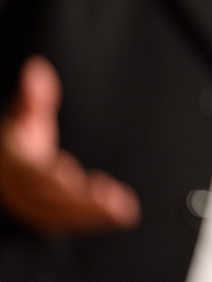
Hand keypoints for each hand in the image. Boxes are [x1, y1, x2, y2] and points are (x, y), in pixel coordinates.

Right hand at [0, 56, 139, 233]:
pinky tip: (117, 216)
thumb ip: (32, 94)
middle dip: (81, 204)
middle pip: (49, 201)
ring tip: (122, 210)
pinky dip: (93, 220)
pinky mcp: (48, 212)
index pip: (32, 174)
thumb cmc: (17, 134)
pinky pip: (68, 221)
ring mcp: (33, 203)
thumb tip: (36, 70)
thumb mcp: (23, 109)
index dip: (49, 178)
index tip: (71, 177)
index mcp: (15, 163)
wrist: (6, 157)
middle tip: (115, 202)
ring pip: (59, 216)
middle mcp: (22, 188)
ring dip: (92, 216)